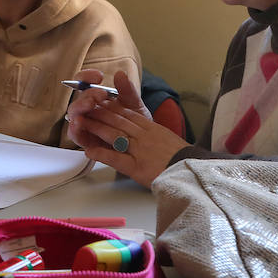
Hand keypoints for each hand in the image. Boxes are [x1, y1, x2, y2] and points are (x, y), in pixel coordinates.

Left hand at [65, 70, 188, 188]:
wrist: (195, 175)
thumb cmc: (184, 160)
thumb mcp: (169, 139)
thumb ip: (153, 131)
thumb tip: (140, 128)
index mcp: (153, 129)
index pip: (128, 114)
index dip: (111, 107)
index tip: (99, 102)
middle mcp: (146, 136)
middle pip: (118, 121)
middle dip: (99, 113)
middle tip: (84, 108)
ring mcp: (141, 151)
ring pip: (115, 135)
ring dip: (96, 128)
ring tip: (81, 124)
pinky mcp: (138, 168)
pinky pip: (117, 159)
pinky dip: (102, 154)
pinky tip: (89, 151)